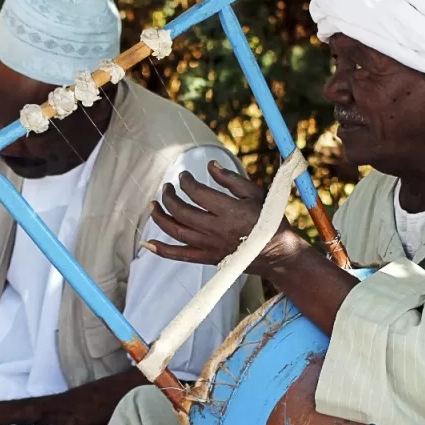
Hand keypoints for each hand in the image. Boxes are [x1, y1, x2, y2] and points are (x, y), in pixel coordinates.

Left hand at [145, 161, 306, 277]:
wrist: (277, 254)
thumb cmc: (269, 219)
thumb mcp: (256, 193)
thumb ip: (231, 179)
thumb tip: (209, 165)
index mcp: (228, 210)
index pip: (197, 193)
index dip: (186, 182)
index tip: (184, 177)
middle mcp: (216, 229)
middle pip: (181, 210)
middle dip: (169, 196)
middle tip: (166, 187)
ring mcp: (209, 246)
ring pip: (175, 230)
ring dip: (160, 216)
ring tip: (152, 205)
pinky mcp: (207, 258)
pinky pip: (179, 255)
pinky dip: (161, 250)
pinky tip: (147, 243)